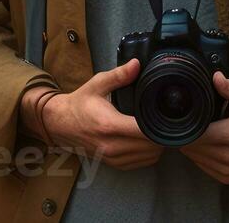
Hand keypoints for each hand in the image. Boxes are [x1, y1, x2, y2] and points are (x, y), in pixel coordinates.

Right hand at [40, 58, 162, 169]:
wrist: (60, 124)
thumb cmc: (80, 103)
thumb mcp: (97, 84)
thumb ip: (119, 75)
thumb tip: (138, 64)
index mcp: (110, 125)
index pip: (145, 131)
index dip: (161, 124)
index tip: (168, 113)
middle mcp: (112, 146)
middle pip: (152, 146)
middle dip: (162, 132)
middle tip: (165, 118)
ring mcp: (113, 158)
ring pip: (150, 157)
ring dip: (158, 144)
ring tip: (157, 127)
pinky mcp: (114, 164)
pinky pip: (141, 163)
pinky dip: (149, 153)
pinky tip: (148, 139)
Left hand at [180, 71, 228, 183]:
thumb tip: (215, 77)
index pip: (194, 134)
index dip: (186, 124)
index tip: (186, 114)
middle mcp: (227, 157)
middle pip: (191, 147)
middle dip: (189, 133)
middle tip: (191, 121)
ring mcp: (227, 170)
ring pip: (195, 158)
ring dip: (193, 146)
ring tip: (199, 132)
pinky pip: (204, 168)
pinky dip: (201, 157)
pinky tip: (207, 145)